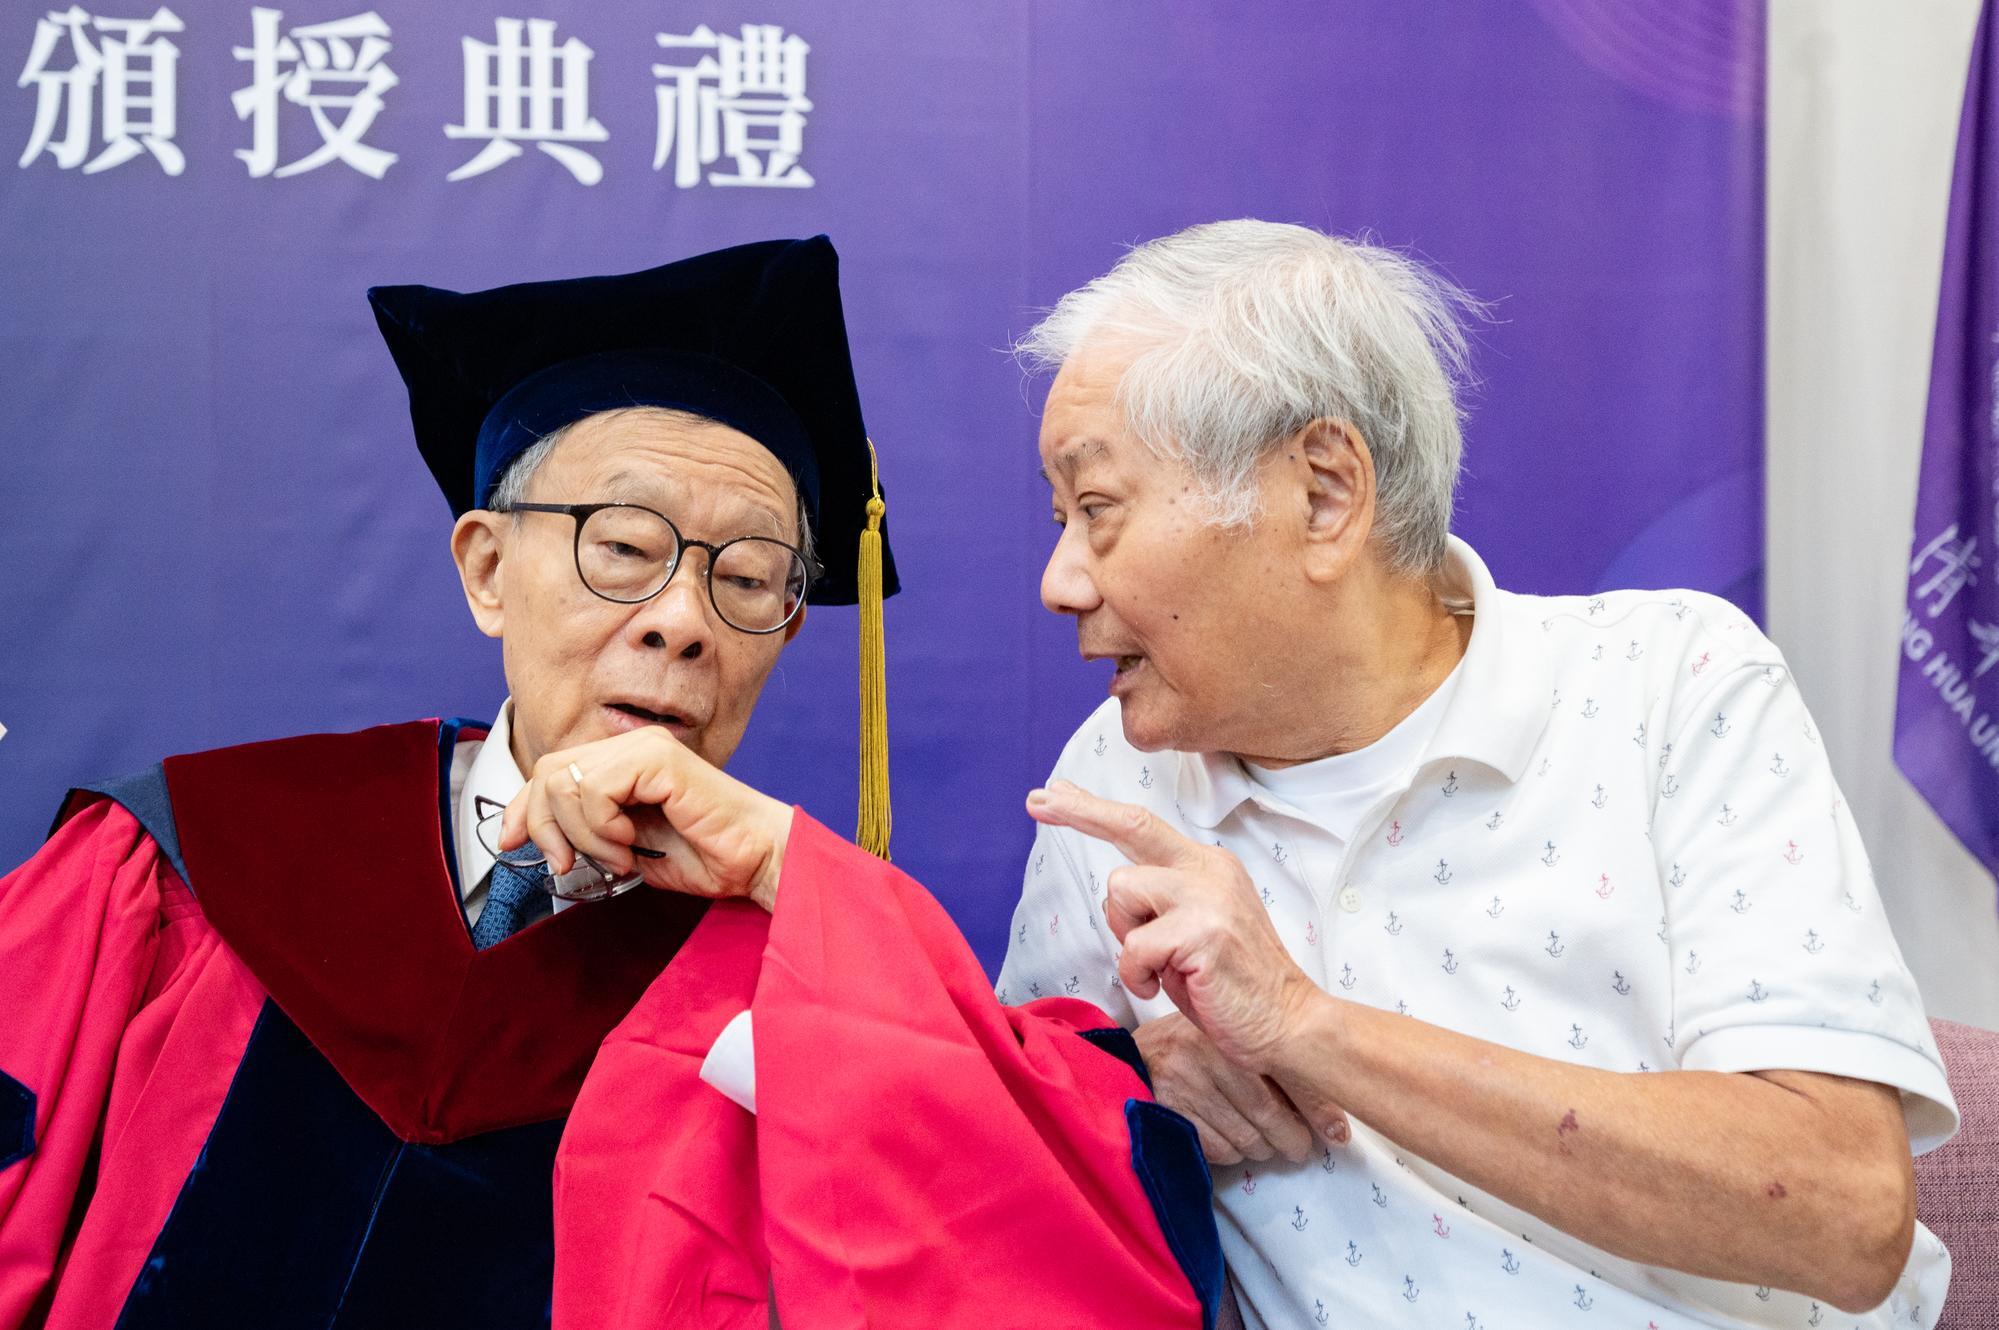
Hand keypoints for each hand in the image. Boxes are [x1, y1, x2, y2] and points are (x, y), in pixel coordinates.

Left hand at [500, 726, 793, 910]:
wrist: (755, 860)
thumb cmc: (704, 855)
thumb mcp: (623, 849)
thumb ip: (583, 834)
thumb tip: (532, 838)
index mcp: (622, 762)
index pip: (549, 771)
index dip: (521, 808)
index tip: (512, 844)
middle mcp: (631, 744)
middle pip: (547, 771)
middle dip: (543, 825)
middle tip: (568, 862)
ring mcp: (644, 746)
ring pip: (564, 780)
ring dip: (581, 834)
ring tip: (620, 856)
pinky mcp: (657, 758)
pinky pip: (595, 788)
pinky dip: (602, 827)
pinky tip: (632, 844)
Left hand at [1025, 780, 1324, 1073]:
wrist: (1288, 1025)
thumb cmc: (1229, 987)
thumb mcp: (1189, 930)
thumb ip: (1157, 903)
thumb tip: (1115, 889)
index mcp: (1206, 865)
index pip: (1142, 825)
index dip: (1092, 808)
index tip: (1053, 793)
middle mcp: (1209, 869)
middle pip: (1131, 825)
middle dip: (1079, 812)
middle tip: (1037, 800)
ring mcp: (1208, 896)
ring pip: (1120, 891)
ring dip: (1126, 936)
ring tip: (1158, 967)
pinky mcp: (1203, 931)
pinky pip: (1132, 947)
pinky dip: (1137, 975)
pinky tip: (1164, 987)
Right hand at [1135, 1013, 1339, 1164]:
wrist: (1136, 1056)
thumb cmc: (1196, 1046)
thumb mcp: (1236, 1041)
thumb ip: (1277, 1064)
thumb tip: (1334, 1121)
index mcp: (1230, 1033)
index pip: (1286, 1077)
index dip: (1316, 1110)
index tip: (1336, 1134)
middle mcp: (1206, 1056)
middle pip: (1267, 1115)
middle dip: (1290, 1138)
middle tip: (1298, 1146)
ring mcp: (1184, 1086)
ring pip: (1245, 1139)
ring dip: (1262, 1148)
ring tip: (1264, 1141)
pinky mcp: (1170, 1114)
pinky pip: (1218, 1150)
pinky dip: (1232, 1153)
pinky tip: (1233, 1140)